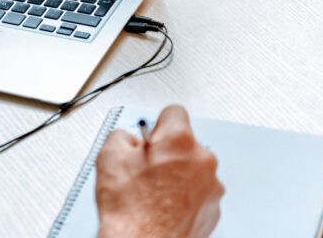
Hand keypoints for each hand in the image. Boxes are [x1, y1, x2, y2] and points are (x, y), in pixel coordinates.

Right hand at [95, 105, 223, 237]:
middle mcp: (202, 160)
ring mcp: (211, 187)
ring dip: (175, 175)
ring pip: (192, 169)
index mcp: (179, 140)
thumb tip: (128, 139)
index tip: (150, 134)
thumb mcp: (108, 155)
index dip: (157, 123)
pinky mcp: (213, 210)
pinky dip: (182, 196)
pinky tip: (162, 206)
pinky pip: (197, 193)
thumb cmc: (130, 209)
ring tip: (151, 192)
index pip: (174, 112)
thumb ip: (122, 135)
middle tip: (144, 168)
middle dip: (166, 152)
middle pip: (184, 143)